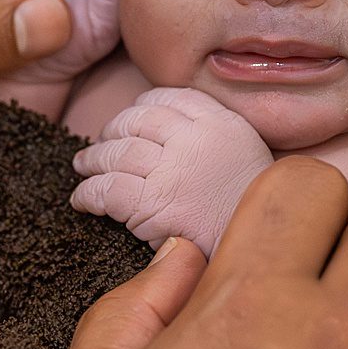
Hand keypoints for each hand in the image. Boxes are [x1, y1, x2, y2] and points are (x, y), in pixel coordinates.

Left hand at [70, 85, 272, 254]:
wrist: (265, 250)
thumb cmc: (253, 212)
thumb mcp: (246, 156)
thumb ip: (214, 139)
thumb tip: (172, 136)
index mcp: (222, 124)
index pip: (169, 98)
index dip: (141, 107)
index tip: (130, 118)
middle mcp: (196, 140)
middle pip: (137, 121)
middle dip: (112, 130)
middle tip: (101, 144)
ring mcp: (174, 170)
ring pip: (117, 152)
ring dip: (93, 159)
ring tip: (84, 166)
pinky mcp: (154, 204)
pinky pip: (107, 189)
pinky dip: (87, 194)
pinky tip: (82, 201)